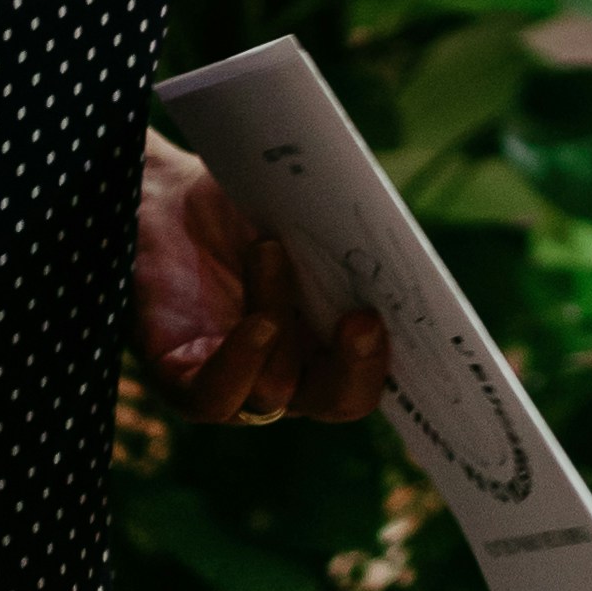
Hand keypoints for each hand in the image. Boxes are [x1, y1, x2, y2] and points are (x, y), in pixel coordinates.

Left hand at [137, 135, 387, 425]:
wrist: (155, 189)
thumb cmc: (235, 202)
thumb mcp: (302, 213)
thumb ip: (345, 236)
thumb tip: (397, 242)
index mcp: (326, 338)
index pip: (376, 369)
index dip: (408, 363)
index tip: (436, 332)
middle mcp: (285, 371)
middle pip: (338, 400)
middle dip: (360, 368)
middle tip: (366, 320)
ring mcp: (234, 381)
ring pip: (277, 389)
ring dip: (280, 316)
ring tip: (270, 248)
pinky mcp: (179, 379)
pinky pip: (215, 398)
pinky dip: (241, 365)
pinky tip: (257, 325)